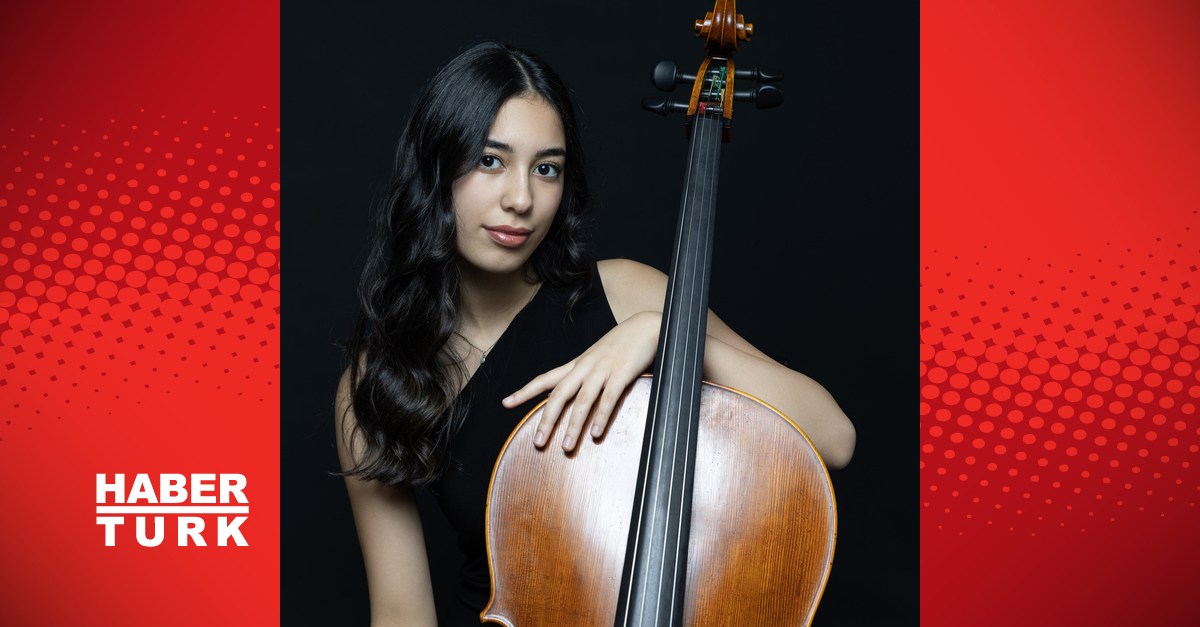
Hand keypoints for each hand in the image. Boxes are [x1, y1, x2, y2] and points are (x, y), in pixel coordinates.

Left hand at [502, 310, 660, 450]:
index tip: (506, 403)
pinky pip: (609, 398)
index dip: (525, 391)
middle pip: (559, 394)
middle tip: (538, 442)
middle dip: (547, 419)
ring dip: (573, 425)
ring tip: (566, 447)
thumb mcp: (596, 358)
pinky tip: (596, 433)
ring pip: (582, 400)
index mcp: (577, 364)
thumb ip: (583, 376)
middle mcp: (585, 367)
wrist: (646, 326)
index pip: (545, 378)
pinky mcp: (622, 373)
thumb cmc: (621, 345)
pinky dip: (601, 416)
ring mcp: (603, 370)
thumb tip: (569, 395)